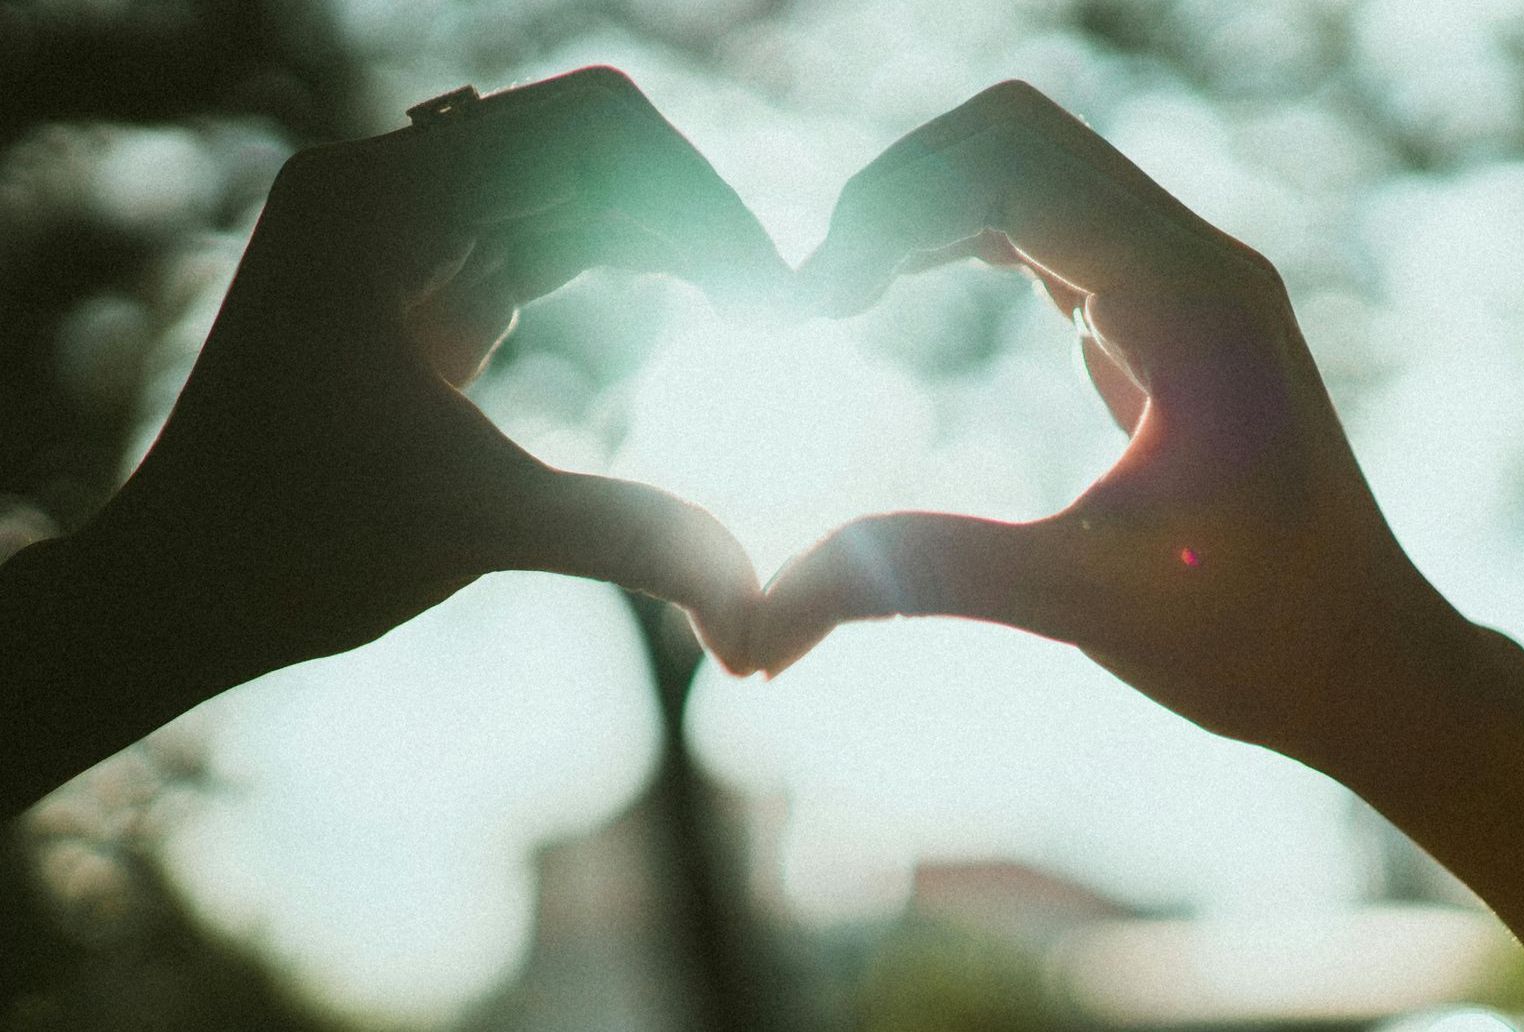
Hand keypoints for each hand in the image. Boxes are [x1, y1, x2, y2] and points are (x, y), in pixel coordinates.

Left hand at [67, 67, 777, 683]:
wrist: (180, 588)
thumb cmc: (290, 549)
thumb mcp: (472, 526)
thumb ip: (627, 540)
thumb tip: (762, 614)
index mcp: (377, 203)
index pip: (591, 133)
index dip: (704, 202)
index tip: (776, 300)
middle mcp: (385, 187)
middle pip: (593, 143)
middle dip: (699, 217)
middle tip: (784, 312)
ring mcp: (400, 229)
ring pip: (578, 184)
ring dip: (672, 237)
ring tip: (756, 314)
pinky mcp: (420, 279)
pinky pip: (550, 233)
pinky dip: (630, 263)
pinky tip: (697, 309)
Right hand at [753, 81, 1473, 772]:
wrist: (1371, 664)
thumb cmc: (1255, 638)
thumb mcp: (1077, 604)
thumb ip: (919, 577)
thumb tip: (756, 623)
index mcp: (1186, 299)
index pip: (1006, 165)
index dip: (884, 211)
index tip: (806, 309)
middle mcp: (1196, 263)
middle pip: (1014, 135)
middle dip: (895, 191)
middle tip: (814, 297)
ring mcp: (1191, 284)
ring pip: (1034, 169)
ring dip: (927, 208)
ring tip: (839, 296)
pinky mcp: (1175, 321)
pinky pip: (1056, 228)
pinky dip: (967, 240)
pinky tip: (903, 298)